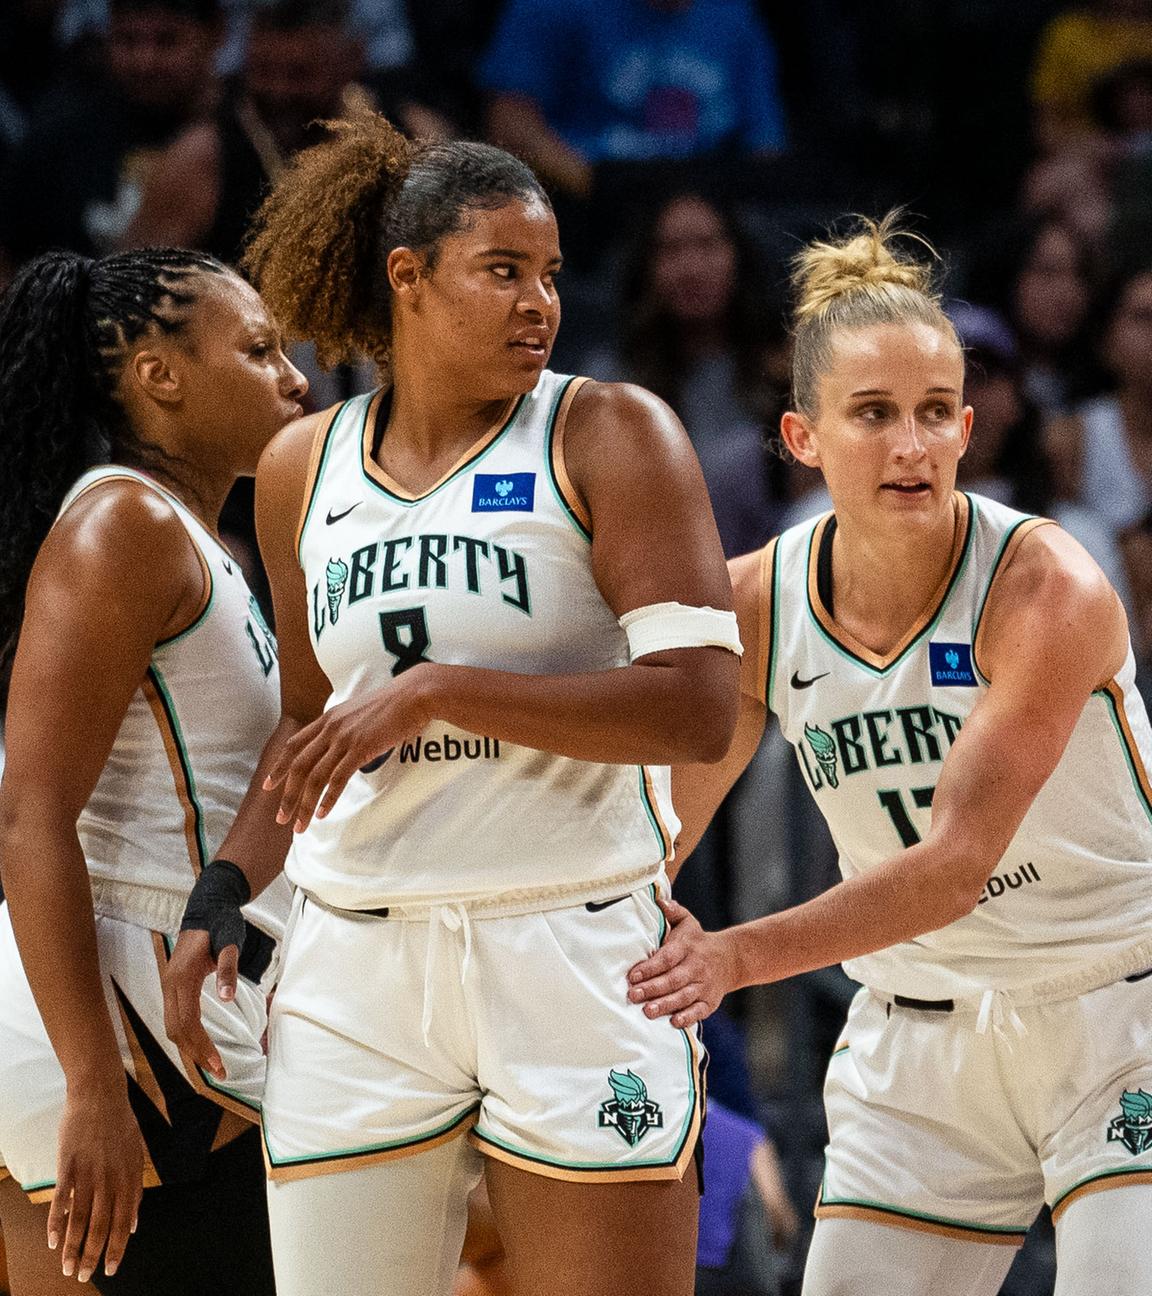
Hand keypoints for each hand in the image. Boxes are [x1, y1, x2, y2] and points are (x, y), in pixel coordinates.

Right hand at [48, 1086, 143, 1282]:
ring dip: (73, 1247)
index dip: (118, 1247)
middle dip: (93, 1255)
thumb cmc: (120, 1124)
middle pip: (102, 1225)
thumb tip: (136, 1222)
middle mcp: (110, 1178)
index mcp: (129, 1176)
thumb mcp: (136, 1154)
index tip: (112, 1269)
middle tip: (84, 1277)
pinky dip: (56, 1222)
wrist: (100, 1095)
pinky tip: (52, 1241)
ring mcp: (88, 1172)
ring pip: (80, 1218)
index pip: (125, 1221)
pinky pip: (61, 1200)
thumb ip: (136, 1189)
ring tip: (67, 1268)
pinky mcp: (68, 1165)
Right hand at [162, 928, 235, 1080]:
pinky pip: (175, 1017)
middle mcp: (170, 985)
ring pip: (173, 1026)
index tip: (219, 1065)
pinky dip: (186, 1036)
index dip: (202, 1046)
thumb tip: (227, 998)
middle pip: (177, 1030)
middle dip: (196, 1054)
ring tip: (212, 1065)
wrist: (207, 907)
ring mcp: (169, 986)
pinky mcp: (173, 986)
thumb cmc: (220, 924)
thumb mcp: (229, 942)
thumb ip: (227, 969)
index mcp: (182, 977)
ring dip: (190, 1048)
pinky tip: (199, 1044)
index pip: (188, 1022)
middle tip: (220, 1072)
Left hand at [263, 670, 433, 831]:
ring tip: (299, 826)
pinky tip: (322, 814)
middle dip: (287, 795)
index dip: (279, 767)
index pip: (294, 745)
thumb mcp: (360, 713)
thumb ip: (346, 729)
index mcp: (328, 719)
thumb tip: (344, 748)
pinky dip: (328, 799)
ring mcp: (344, 738)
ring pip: (315, 777)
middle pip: (298, 766)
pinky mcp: (360, 748)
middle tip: (281, 818)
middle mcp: (330, 728)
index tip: (269, 786)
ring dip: (303, 804)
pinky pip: (338, 779)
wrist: (413, 695)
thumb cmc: (393, 705)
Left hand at [627, 897, 735, 1026]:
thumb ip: (673, 911)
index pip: (667, 958)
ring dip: (665, 1005)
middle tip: (632, 995)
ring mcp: (704, 985)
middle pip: (673, 979)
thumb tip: (659, 901)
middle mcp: (696, 967)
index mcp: (687, 947)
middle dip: (652, 989)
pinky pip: (699, 1011)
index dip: (650, 967)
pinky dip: (687, 1017)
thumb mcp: (687, 922)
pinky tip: (674, 1022)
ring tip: (647, 1011)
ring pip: (684, 997)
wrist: (730, 958)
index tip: (632, 975)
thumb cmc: (697, 940)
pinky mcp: (710, 1001)